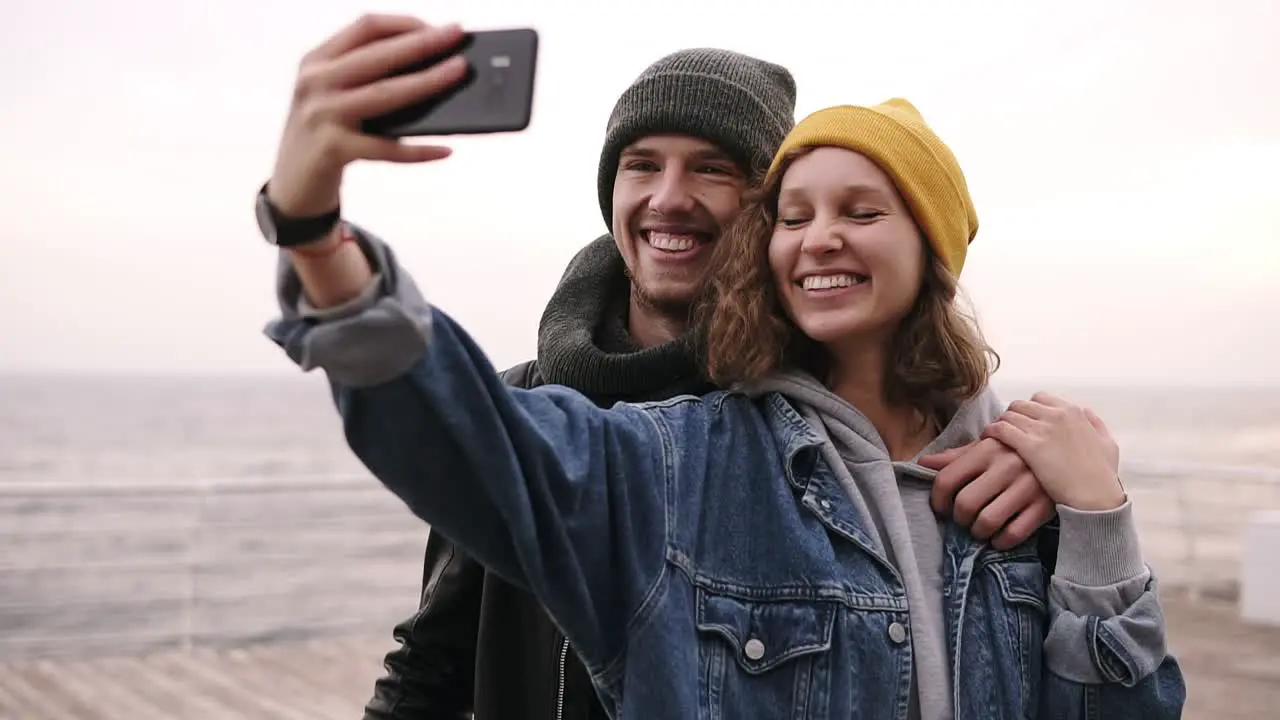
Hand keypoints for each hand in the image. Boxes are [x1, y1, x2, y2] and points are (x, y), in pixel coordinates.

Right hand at [268, 15, 469, 216]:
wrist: (292, 183)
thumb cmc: (325, 133)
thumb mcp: (332, 95)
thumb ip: (365, 77)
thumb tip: (432, 69)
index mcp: (317, 60)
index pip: (365, 27)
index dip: (404, 24)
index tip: (438, 28)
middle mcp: (316, 82)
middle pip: (378, 55)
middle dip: (423, 43)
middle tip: (457, 35)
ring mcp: (322, 116)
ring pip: (384, 94)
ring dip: (427, 81)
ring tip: (458, 73)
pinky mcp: (332, 150)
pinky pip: (385, 148)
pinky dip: (418, 151)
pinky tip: (444, 149)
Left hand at [920, 438, 1055, 549]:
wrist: (1065, 453)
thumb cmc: (1016, 451)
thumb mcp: (988, 447)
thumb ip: (956, 457)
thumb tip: (923, 464)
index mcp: (986, 450)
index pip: (947, 480)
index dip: (937, 500)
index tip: (940, 508)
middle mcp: (1005, 467)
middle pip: (965, 505)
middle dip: (958, 518)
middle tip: (962, 519)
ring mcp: (1026, 487)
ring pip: (986, 522)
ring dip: (977, 531)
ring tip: (979, 528)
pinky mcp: (1044, 506)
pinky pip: (1013, 534)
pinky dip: (1000, 541)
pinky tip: (998, 537)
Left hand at [982, 392, 1124, 511]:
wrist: (1095, 497)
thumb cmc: (1102, 476)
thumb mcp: (1107, 444)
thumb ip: (1096, 425)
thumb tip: (1087, 412)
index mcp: (1073, 412)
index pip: (1040, 398)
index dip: (1029, 409)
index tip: (1024, 422)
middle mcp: (1056, 415)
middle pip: (1020, 405)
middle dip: (1011, 416)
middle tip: (1005, 429)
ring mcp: (1042, 430)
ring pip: (1009, 414)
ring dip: (999, 423)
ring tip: (993, 436)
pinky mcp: (1030, 446)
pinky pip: (1001, 429)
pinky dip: (991, 432)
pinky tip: (987, 440)